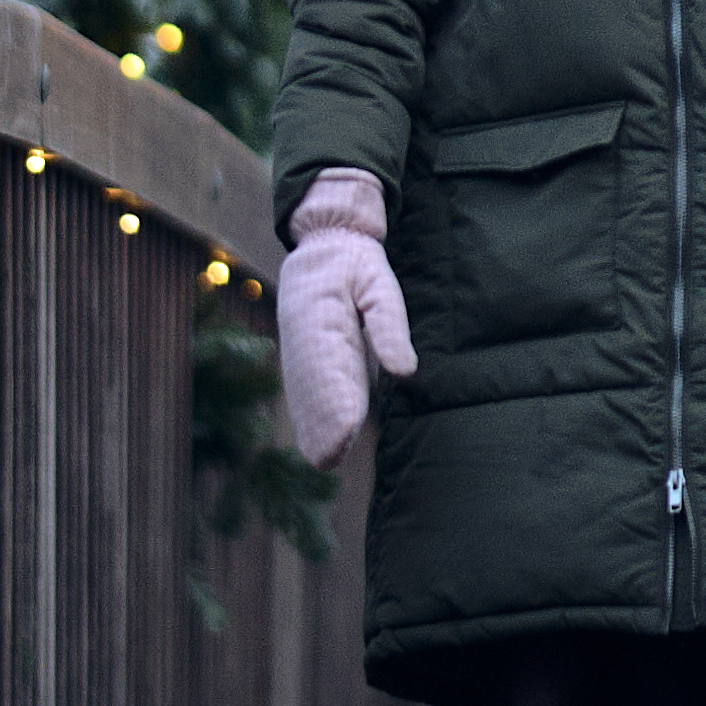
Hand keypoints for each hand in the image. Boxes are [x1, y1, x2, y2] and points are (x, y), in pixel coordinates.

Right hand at [275, 170, 413, 460]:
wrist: (325, 244)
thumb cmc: (356, 264)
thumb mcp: (379, 283)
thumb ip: (388, 325)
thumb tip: (404, 372)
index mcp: (319, 314)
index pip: (330, 364)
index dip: (337, 399)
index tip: (348, 428)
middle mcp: (304, 337)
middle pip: (312, 387)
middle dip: (323, 424)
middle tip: (331, 459)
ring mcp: (301, 348)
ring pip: (307, 394)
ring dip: (314, 427)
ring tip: (325, 461)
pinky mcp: (307, 356)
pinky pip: (307, 392)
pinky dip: (311, 418)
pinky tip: (318, 444)